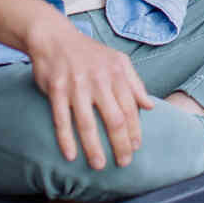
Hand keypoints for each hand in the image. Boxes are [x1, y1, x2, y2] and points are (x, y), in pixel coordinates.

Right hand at [22, 17, 156, 169]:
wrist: (54, 37)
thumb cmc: (89, 53)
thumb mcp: (117, 61)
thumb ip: (135, 83)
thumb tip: (149, 106)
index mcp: (116, 73)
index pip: (130, 108)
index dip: (134, 130)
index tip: (135, 147)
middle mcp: (98, 80)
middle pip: (113, 119)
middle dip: (120, 144)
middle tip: (123, 163)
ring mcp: (76, 85)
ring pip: (87, 123)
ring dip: (93, 148)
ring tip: (98, 165)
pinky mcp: (56, 89)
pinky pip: (61, 119)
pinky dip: (66, 139)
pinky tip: (71, 155)